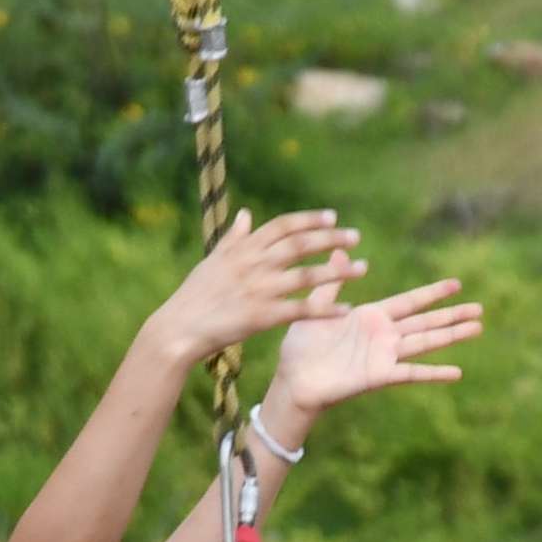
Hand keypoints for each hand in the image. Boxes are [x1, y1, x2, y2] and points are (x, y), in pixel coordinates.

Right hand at [142, 209, 365, 372]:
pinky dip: (324, 309)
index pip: (282, 226)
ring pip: (306, 276)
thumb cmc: (195, 295)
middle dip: (331, 239)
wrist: (178, 328)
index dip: (309, 220)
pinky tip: (345, 308)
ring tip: (362, 269)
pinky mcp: (261, 317)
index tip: (332, 217)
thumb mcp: (213, 260)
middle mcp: (253, 264)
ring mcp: (258, 290)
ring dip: (338, 272)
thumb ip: (234, 237)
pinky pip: (300, 310)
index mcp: (243, 249)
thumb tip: (246, 213)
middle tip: (355, 237)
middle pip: (300, 245)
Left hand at [270, 269, 482, 426]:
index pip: (409, 301)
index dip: (433, 293)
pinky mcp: (379, 376)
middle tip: (480, 308)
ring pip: (425, 342)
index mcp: (371, 317)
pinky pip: (411, 373)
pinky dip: (434, 373)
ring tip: (477, 328)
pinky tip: (457, 372)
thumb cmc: (301, 346)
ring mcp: (384, 356)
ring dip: (452, 335)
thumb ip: (333, 282)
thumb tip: (340, 251)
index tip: (457, 284)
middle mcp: (384, 336)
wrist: (293, 379)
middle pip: (425, 321)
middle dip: (453, 314)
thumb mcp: (317, 307)